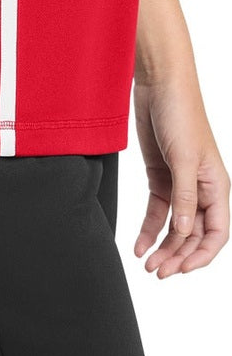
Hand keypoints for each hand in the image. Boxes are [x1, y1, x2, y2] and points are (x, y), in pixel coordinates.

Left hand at [133, 71, 229, 276]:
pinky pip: (158, 212)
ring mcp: (179, 183)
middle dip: (177, 255)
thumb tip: (185, 232)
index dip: (201, 255)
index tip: (181, 269)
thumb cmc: (181, 112)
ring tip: (147, 264)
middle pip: (193, 234)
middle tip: (158, 271)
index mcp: (216, 185)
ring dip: (163, 247)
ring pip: (175, 227)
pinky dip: (149, 230)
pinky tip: (139, 245)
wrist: (159, 83)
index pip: (216, 232)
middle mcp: (200, 188)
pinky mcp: (160, 176)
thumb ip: (184, 197)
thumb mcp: (184, 157)